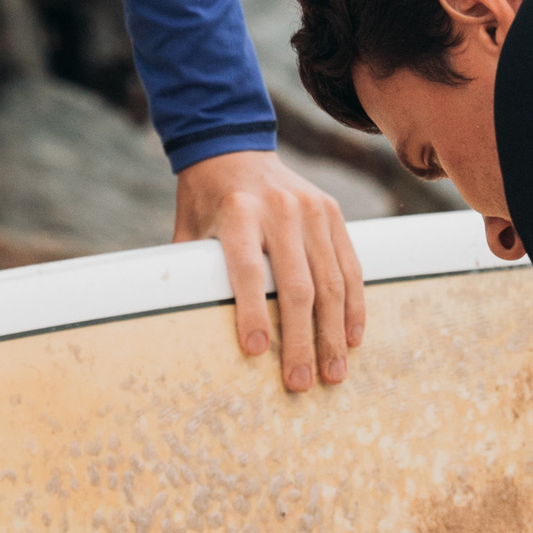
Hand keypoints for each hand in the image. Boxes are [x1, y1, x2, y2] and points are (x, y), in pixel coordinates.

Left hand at [172, 150, 365, 390]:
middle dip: (301, 340)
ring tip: (332, 374)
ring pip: (330, 281)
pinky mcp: (332, 212)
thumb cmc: (206, 203)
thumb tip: (180, 328)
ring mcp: (312, 209)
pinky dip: (353, 306)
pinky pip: (350, 266)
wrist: (233, 148)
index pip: (248, 270)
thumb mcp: (188, 231)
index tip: (257, 352)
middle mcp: (279, 209)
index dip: (253, 312)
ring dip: (333, 334)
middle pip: (296, 285)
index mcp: (237, 212)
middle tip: (300, 384)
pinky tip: (351, 339)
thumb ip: (190, 273)